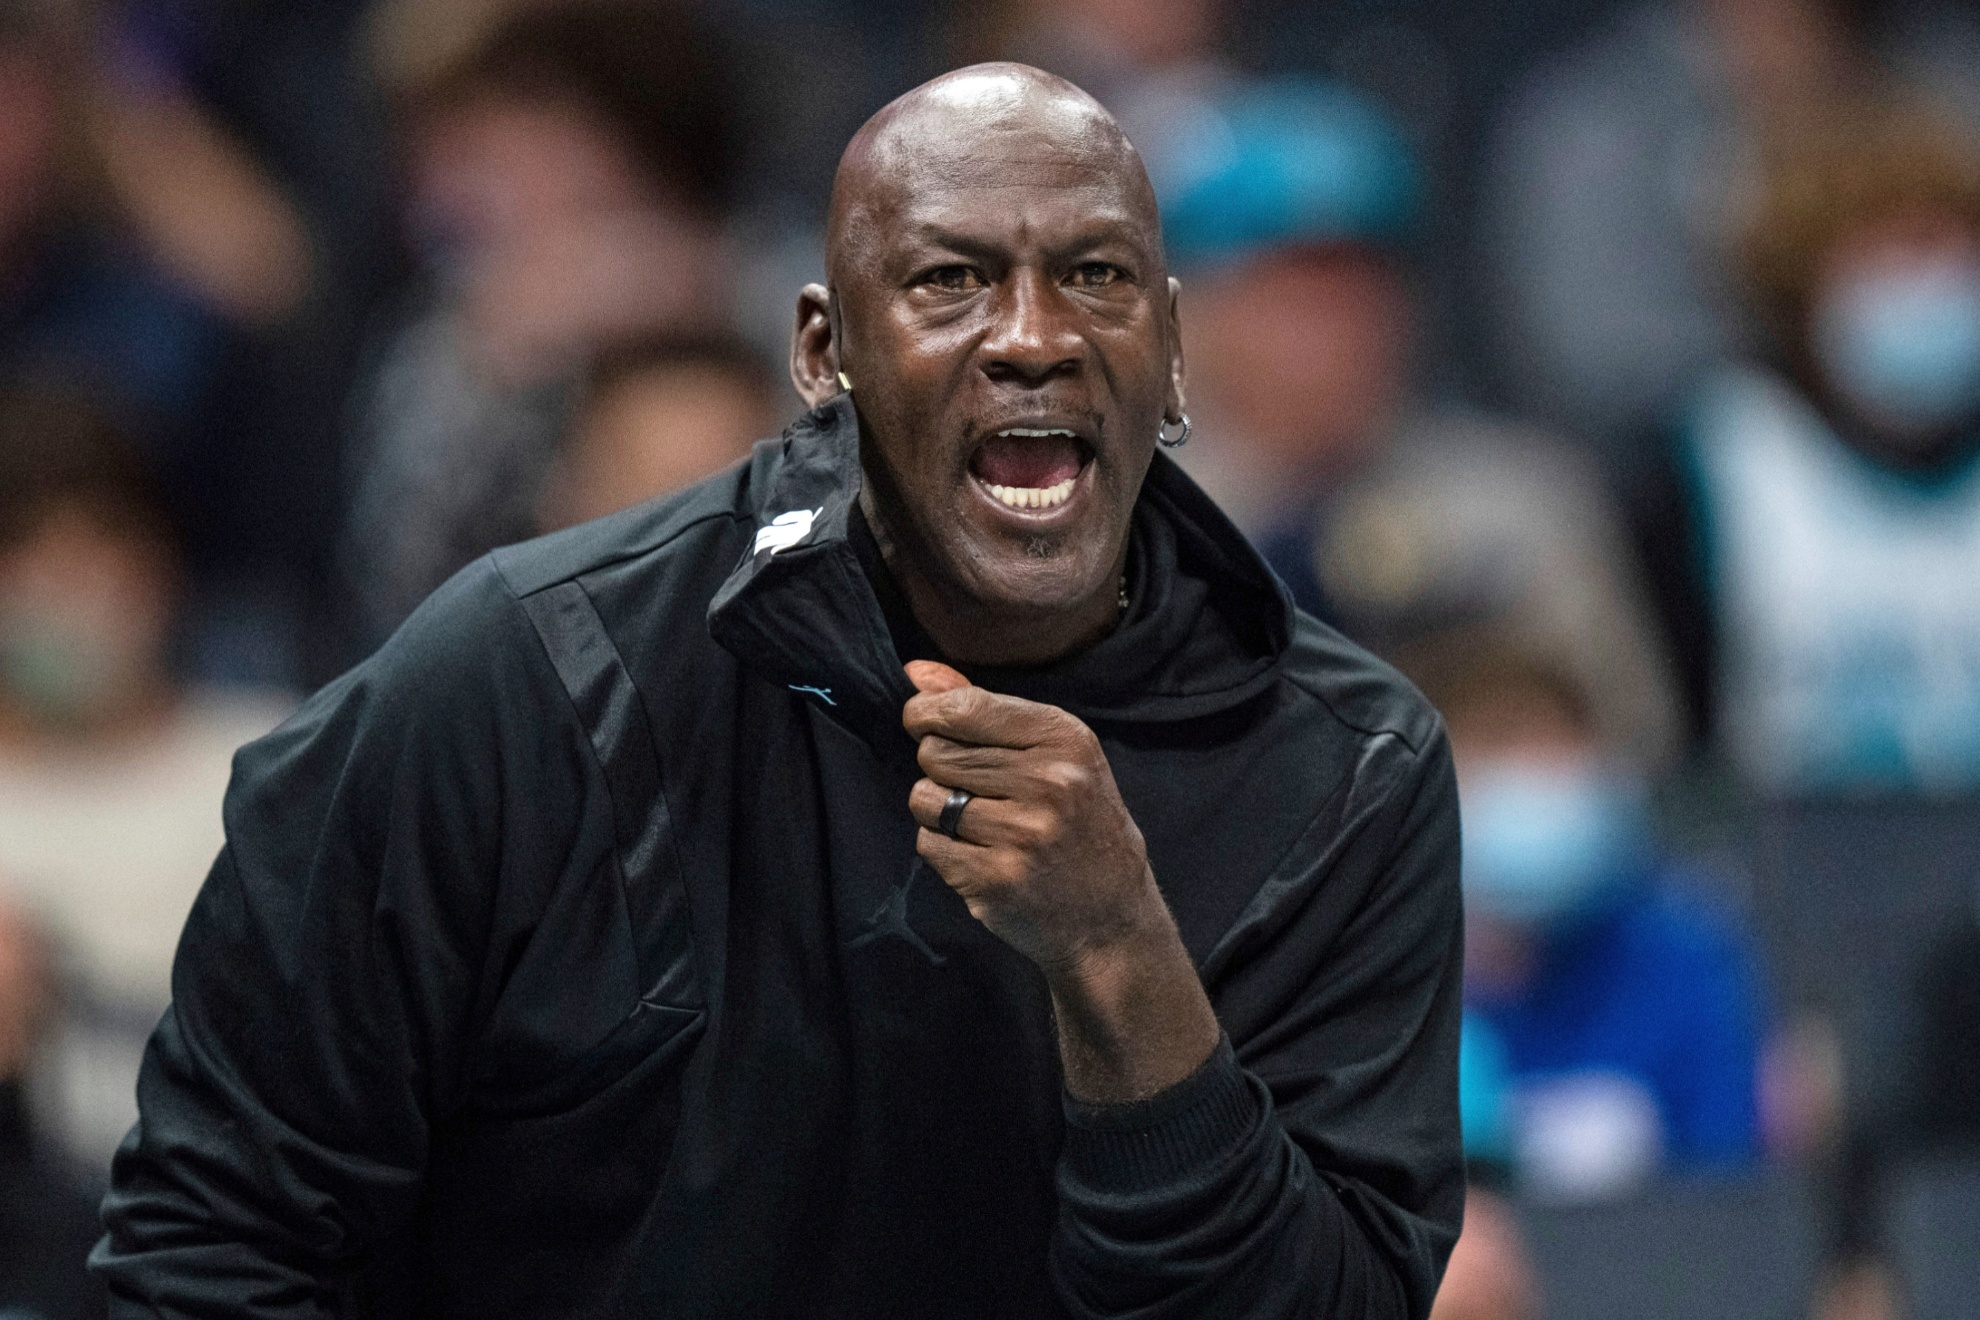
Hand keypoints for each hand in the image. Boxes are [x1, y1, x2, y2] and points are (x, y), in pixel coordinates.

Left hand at [903, 660, 1157, 974]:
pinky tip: (979, 854)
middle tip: (973, 787)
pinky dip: (943, 849)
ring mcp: (1022, 835)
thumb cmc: (1078, 822)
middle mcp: (1048, 783)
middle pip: (936, 753)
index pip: (964, 707)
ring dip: (937, 809)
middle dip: (939, 766)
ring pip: (925, 798)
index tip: (922, 722)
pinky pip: (929, 844)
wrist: (1109, 917)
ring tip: (977, 822)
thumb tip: (916, 671)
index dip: (926, 713)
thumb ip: (984, 708)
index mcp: (1065, 740)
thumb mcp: (1055, 755)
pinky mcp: (995, 880)